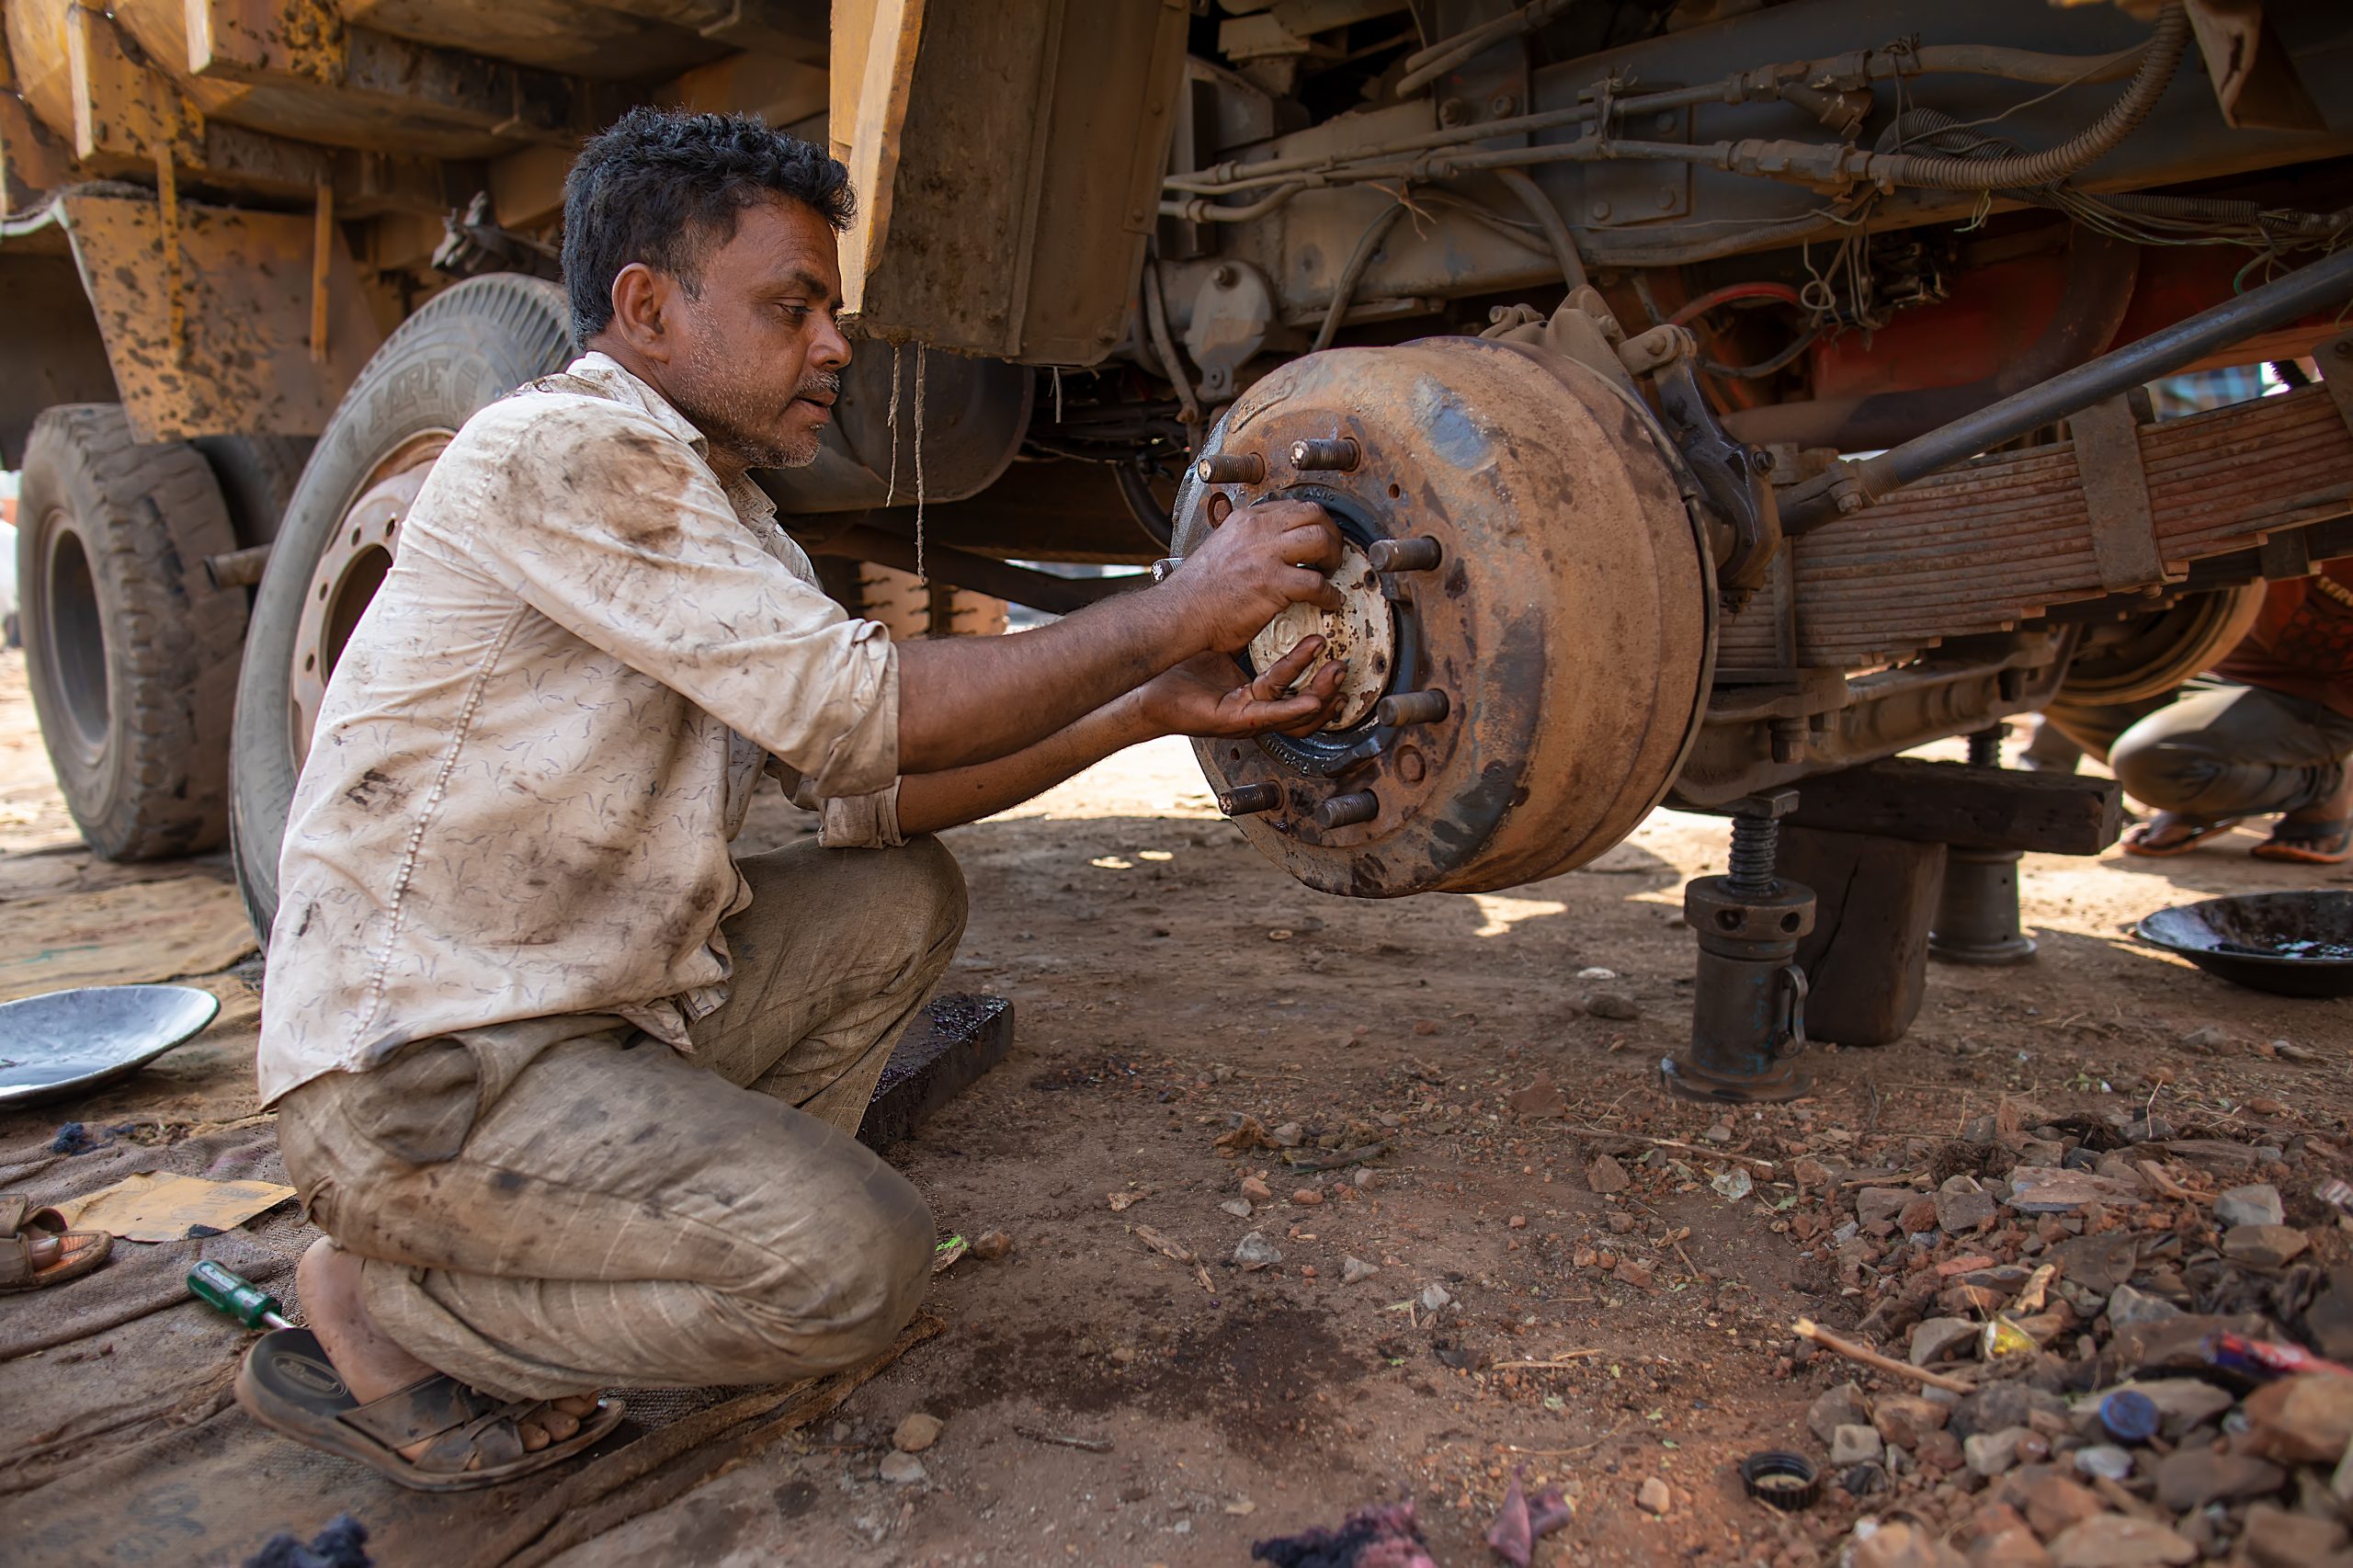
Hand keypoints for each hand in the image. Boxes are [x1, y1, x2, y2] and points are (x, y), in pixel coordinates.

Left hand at [1136, 636, 1347, 738]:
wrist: (1147, 691)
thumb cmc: (1182, 673)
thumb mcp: (1225, 646)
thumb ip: (1249, 630)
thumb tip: (1266, 594)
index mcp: (1259, 694)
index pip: (1301, 690)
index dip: (1324, 678)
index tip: (1338, 652)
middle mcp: (1258, 708)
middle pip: (1309, 706)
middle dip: (1332, 687)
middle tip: (1345, 664)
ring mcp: (1249, 716)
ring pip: (1297, 715)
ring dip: (1320, 693)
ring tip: (1334, 672)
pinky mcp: (1236, 721)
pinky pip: (1271, 714)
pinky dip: (1293, 707)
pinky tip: (1311, 697)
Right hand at [1165, 498, 1343, 652]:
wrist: (1179, 613)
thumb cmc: (1195, 592)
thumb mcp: (1219, 549)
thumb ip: (1244, 543)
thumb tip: (1265, 551)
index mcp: (1244, 521)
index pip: (1292, 507)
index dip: (1312, 522)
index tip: (1318, 536)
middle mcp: (1257, 532)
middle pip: (1314, 515)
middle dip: (1331, 533)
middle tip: (1333, 553)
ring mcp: (1266, 556)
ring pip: (1320, 540)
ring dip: (1334, 557)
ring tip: (1331, 573)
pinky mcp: (1273, 584)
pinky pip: (1316, 583)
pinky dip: (1330, 595)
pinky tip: (1329, 602)